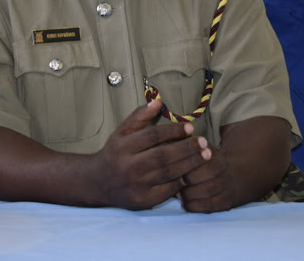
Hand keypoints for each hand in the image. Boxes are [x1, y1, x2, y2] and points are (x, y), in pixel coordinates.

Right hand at [94, 99, 210, 209]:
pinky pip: (167, 190)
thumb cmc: (115, 153)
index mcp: (122, 147)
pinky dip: (181, 181)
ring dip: (189, 164)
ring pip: (168, 174)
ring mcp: (135, 186)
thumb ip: (140, 116)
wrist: (98, 183)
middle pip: (163, 156)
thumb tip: (158, 101)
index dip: (172, 130)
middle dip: (187, 148)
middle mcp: (128, 167)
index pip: (152, 136)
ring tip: (205, 155)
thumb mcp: (122, 132)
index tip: (190, 127)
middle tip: (204, 142)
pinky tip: (191, 172)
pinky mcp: (142, 201)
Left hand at [179, 141, 235, 212]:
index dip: (186, 164)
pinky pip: (211, 206)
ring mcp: (227, 184)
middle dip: (188, 180)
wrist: (226, 176)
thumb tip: (162, 145)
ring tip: (178, 194)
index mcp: (212, 153)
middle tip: (174, 184)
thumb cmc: (199, 162)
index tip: (173, 169)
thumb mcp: (191, 149)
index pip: (201, 156)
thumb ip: (179, 146)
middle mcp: (223, 167)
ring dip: (190, 194)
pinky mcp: (226, 201)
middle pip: (207, 172)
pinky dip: (196, 206)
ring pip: (209, 190)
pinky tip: (185, 204)